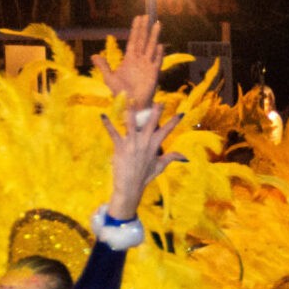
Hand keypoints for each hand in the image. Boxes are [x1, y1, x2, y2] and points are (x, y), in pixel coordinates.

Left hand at [93, 15, 164, 111]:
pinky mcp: (153, 74)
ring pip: (151, 47)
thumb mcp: (109, 78)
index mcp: (130, 59)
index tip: (138, 18)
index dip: (136, 29)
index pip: (134, 40)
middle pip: (143, 40)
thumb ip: (104, 66)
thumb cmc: (121, 93)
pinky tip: (160, 46)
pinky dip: (158, 54)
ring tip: (157, 24)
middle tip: (147, 15)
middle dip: (145, 28)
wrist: (132, 105)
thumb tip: (94, 55)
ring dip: (154, 36)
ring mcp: (147, 66)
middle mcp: (140, 60)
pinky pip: (157, 61)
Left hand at [100, 106, 184, 222]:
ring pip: (131, 124)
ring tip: (131, 101)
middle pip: (151, 124)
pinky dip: (107, 124)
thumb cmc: (145, 176)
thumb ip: (172, 157)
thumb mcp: (160, 166)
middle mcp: (144, 142)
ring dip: (131, 113)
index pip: (166, 131)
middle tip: (158, 102)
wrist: (130, 186)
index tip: (181, 114)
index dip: (174, 122)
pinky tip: (102, 116)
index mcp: (154, 146)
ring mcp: (132, 144)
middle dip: (155, 112)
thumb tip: (186, 157)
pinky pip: (113, 133)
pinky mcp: (120, 147)